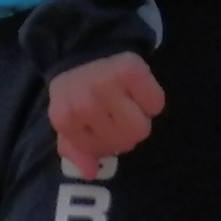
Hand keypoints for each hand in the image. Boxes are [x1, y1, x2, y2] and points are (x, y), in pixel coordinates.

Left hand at [46, 50, 163, 176]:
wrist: (84, 48)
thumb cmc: (77, 90)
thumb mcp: (68, 120)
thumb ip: (75, 148)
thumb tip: (90, 172)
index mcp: (66, 119)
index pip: (102, 151)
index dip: (106, 141)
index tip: (101, 122)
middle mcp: (85, 104)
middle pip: (124, 142)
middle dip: (124, 131)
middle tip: (117, 112)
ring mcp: (108, 85)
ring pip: (140, 127)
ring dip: (139, 117)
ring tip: (128, 103)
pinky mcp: (132, 69)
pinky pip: (155, 103)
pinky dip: (151, 99)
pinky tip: (138, 90)